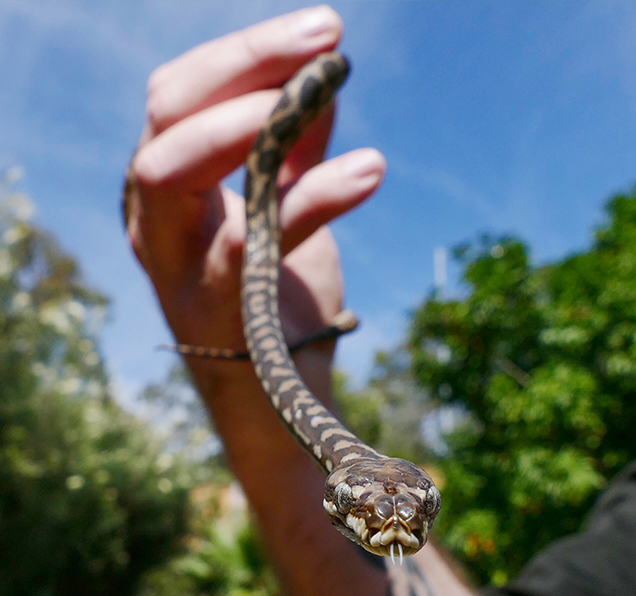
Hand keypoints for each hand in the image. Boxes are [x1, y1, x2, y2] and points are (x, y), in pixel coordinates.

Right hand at [123, 8, 389, 594]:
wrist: (278, 390)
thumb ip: (294, 146)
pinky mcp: (216, 307)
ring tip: (323, 86)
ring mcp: (176, 265)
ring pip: (172, 170)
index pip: (180, 94)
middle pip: (166, 115)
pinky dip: (313, 196)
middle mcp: (156, 219)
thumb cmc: (274, 296)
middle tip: (323, 39)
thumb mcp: (282, 208)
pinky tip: (370, 169)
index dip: (243, 53)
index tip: (321, 30)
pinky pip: (256, 237)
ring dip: (248, 121)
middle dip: (241, 66)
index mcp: (169, 187)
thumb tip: (325, 77)